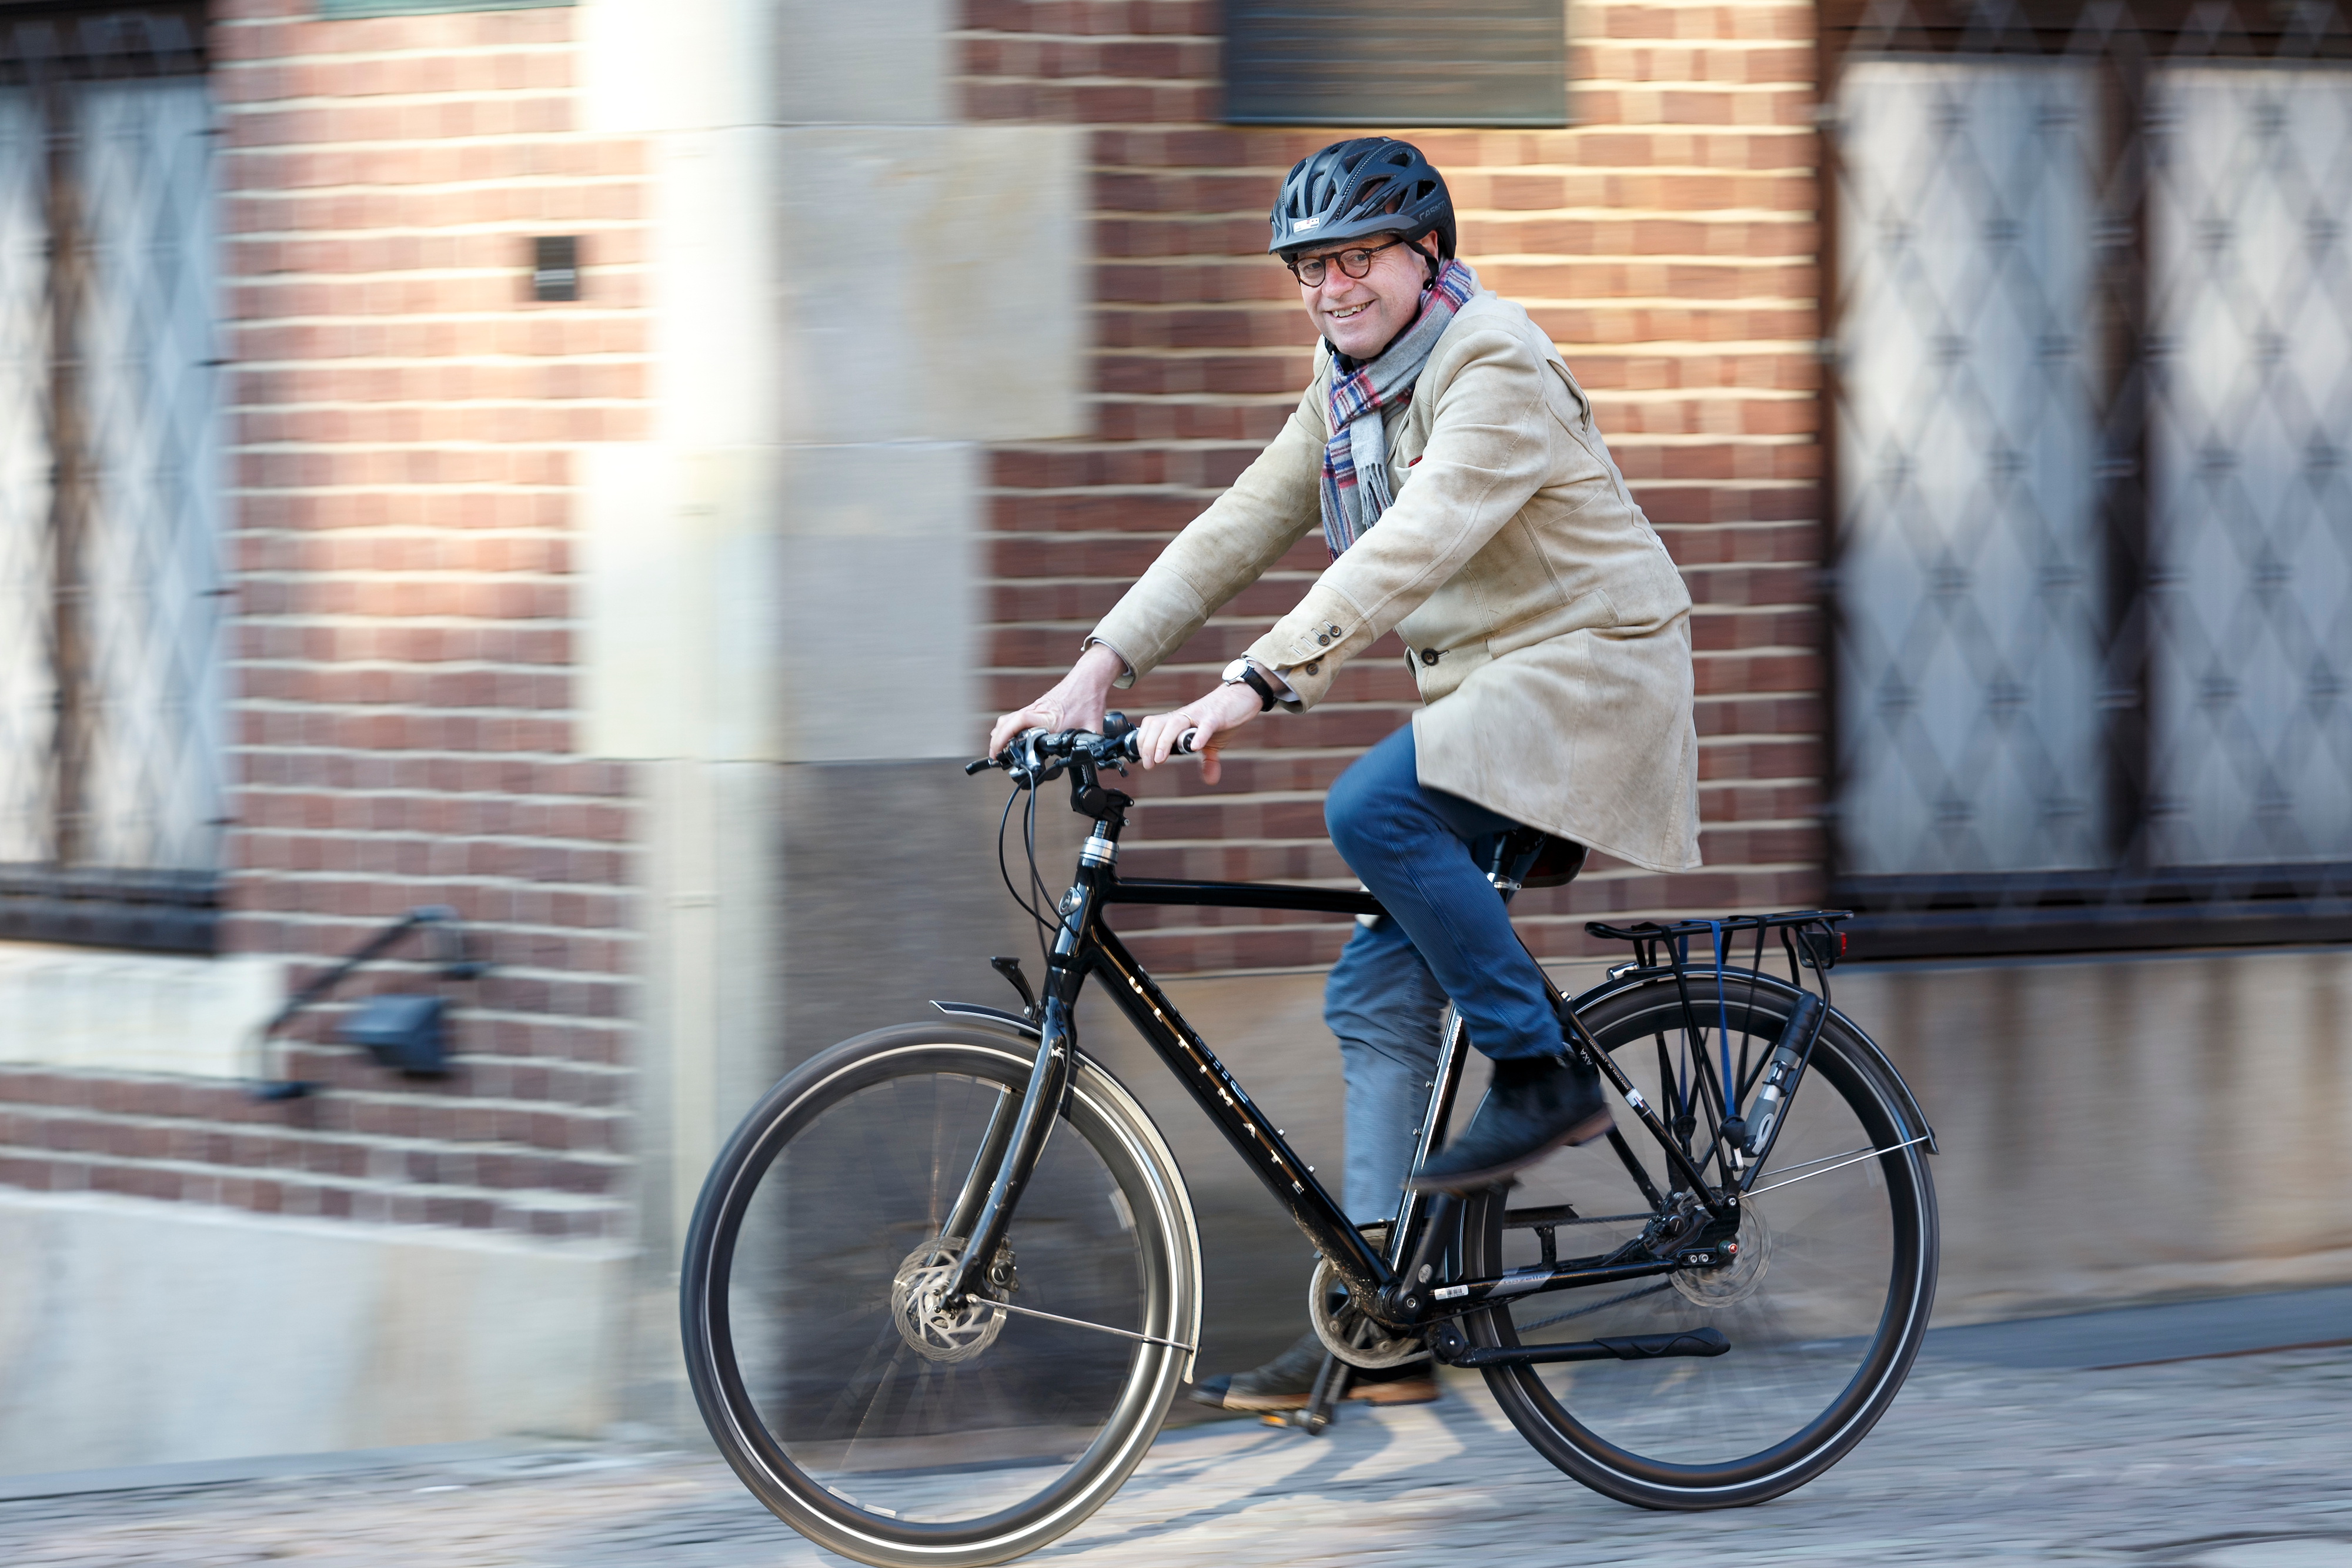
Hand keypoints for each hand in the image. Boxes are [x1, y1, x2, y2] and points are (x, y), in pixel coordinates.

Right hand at [988, 642, 1124, 759]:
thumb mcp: (1093, 727)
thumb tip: (1096, 760)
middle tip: (994, 756)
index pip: (1019, 723)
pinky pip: (1016, 717)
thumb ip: (1090, 745)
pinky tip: (1009, 735)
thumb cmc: (1089, 698)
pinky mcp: (1038, 706)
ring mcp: (1036, 707)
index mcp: (1049, 717)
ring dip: (1000, 733)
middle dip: (996, 740)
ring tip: (998, 748)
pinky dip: (1008, 726)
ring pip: (1009, 719)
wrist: (1090, 678)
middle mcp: (1038, 711)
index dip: (1004, 736)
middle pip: (1007, 722)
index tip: (997, 750)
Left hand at [1137, 680, 1261, 784]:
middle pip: (1158, 725)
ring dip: (1164, 741)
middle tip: (1149, 764)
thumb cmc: (1222, 717)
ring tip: (1160, 759)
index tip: (1145, 761)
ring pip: (1175, 724)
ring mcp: (1199, 715)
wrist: (1241, 696)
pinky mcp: (1217, 716)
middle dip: (1148, 745)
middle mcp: (1185, 716)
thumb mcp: (1213, 742)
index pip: (1153, 726)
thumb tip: (1210, 779)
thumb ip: (1208, 761)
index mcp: (1179, 721)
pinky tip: (1195, 748)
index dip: (1144, 742)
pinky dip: (1199, 736)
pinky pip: (1205, 725)